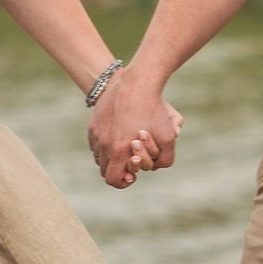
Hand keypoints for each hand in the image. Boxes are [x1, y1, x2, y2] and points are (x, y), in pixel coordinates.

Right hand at [89, 71, 181, 188]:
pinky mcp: (93, 124)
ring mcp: (96, 134)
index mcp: (118, 151)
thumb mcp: (169, 136)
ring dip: (112, 157)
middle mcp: (103, 145)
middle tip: (131, 159)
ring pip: (99, 157)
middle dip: (119, 169)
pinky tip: (119, 134)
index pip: (113, 180)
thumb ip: (165, 159)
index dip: (123, 181)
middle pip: (105, 170)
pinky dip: (106, 145)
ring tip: (125, 146)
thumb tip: (156, 166)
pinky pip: (96, 143)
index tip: (133, 174)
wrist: (136, 82)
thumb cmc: (154, 109)